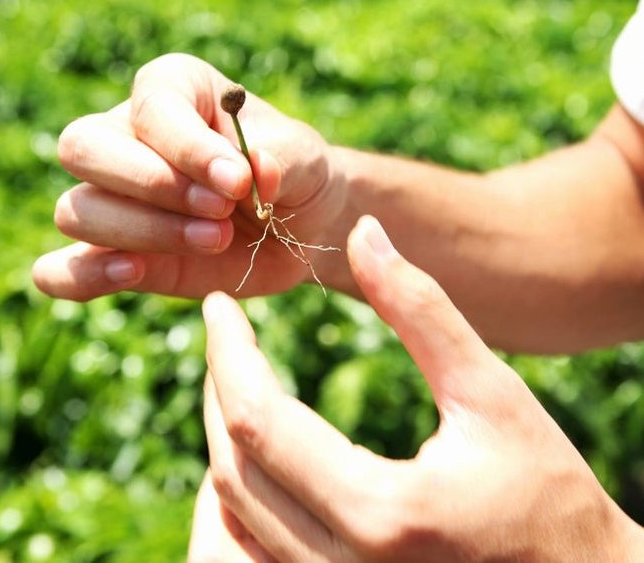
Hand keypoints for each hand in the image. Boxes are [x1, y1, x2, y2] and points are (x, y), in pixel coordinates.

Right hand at [33, 53, 345, 299]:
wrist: (302, 227)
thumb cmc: (297, 175)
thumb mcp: (304, 157)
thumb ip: (279, 158)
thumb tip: (249, 171)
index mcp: (175, 90)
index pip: (152, 107)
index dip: (188, 147)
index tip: (239, 181)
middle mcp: (130, 138)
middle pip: (84, 149)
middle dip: (153, 186)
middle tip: (220, 212)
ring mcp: (117, 199)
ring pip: (77, 210)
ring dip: (143, 232)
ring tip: (216, 241)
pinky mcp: (119, 255)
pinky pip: (63, 269)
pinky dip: (83, 276)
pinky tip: (132, 274)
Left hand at [195, 216, 641, 561]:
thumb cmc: (548, 493)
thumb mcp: (492, 392)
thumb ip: (422, 309)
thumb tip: (365, 234)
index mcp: (381, 510)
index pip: (259, 420)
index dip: (228, 352)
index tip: (218, 305)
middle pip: (234, 467)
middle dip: (216, 388)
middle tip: (224, 333)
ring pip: (234, 512)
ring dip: (223, 435)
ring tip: (232, 375)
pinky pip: (252, 547)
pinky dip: (241, 488)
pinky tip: (256, 444)